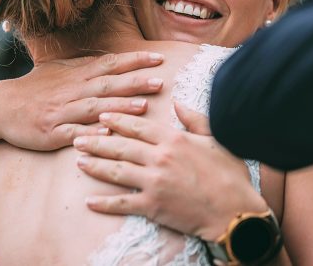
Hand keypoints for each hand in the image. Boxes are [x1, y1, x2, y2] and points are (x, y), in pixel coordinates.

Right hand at [0, 52, 165, 150]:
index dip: (135, 61)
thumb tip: (117, 60)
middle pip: (108, 85)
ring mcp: (62, 111)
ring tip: (143, 106)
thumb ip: (88, 66)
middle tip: (160, 82)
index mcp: (77, 75)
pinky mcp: (52, 132)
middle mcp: (73, 91)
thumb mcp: (61, 70)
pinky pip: (73, 133)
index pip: (111, 64)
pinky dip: (90, 133)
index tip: (159, 59)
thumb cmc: (35, 88)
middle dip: (135, 83)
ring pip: (95, 108)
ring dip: (119, 107)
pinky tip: (107, 134)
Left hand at [74, 104, 267, 239]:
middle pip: (121, 147)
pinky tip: (90, 200)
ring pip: (116, 171)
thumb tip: (177, 102)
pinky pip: (122, 203)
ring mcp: (154, 182)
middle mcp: (160, 158)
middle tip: (80, 139)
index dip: (118, 121)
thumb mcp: (216, 138)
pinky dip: (104, 203)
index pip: (138, 126)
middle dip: (97, 142)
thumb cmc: (230, 173)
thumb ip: (194, 119)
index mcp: (174, 139)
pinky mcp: (153, 206)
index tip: (103, 117)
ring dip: (95, 166)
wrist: (234, 210)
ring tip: (79, 162)